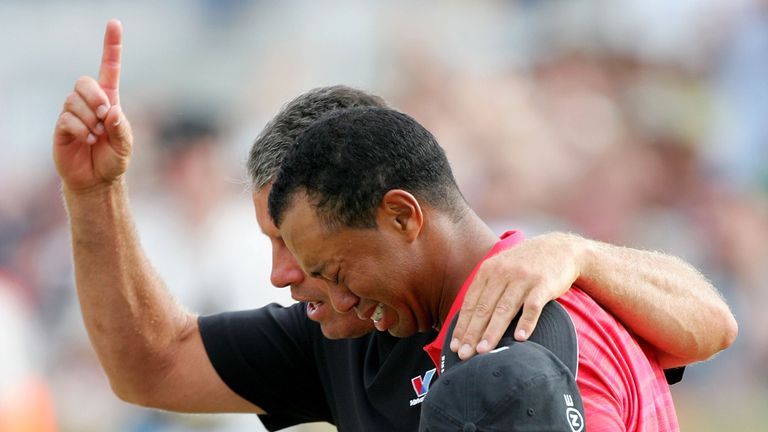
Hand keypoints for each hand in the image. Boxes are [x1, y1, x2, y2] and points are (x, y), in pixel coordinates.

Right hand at [53, 19, 132, 192]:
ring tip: (96, 135)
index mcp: (109, 100)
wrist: (96, 180)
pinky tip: (87, 139)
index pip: (109, 68)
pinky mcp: (61, 126)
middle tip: (105, 115)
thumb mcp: (125, 145)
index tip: (114, 23)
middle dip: (95, 96)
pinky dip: (80, 128)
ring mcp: (73, 113)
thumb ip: (121, 128)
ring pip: (74, 100)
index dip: (111, 46)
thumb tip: (111, 110)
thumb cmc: (113, 160)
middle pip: (84, 81)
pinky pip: (66, 117)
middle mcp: (89, 102)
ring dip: (89, 118)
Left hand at [450, 232, 582, 358]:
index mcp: (488, 271)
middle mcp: (503, 273)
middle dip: (472, 334)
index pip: (471, 303)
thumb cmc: (525, 265)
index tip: (454, 346)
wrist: (559, 248)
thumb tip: (469, 321)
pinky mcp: (543, 285)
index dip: (462, 326)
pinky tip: (520, 338)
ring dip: (492, 332)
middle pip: (484, 308)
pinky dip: (526, 323)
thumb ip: (486, 289)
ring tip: (483, 351)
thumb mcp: (501, 268)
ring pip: (504, 309)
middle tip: (463, 355)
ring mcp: (523, 279)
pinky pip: (533, 306)